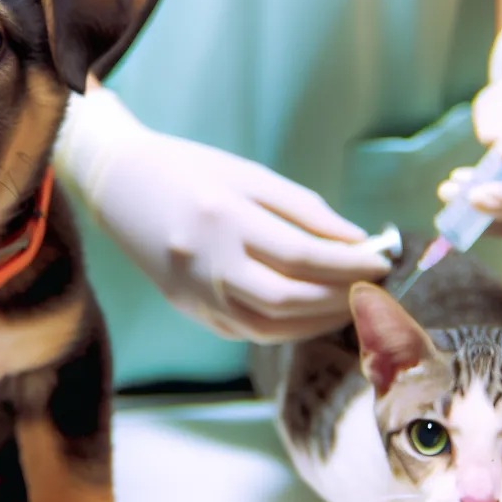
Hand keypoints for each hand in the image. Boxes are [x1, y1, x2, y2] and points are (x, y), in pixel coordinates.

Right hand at [53, 87, 390, 342]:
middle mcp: (208, 264)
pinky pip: (245, 332)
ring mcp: (193, 294)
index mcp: (226, 219)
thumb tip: (356, 242)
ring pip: (269, 327)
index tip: (383, 262)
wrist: (118, 185)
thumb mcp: (249, 175)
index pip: (304, 256)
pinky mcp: (187, 310)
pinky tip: (308, 314)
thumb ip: (304, 210)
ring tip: (349, 303)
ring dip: (317, 321)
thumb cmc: (189, 170)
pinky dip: (285, 329)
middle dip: (341, 297)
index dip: (350, 264)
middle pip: (290, 299)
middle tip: (372, 287)